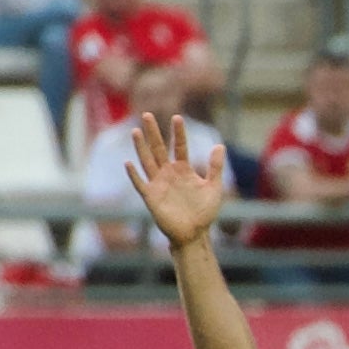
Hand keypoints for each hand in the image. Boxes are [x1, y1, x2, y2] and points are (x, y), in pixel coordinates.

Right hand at [124, 115, 228, 246]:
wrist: (194, 234)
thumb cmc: (204, 212)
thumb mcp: (213, 187)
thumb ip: (215, 167)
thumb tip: (220, 145)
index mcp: (183, 169)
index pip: (179, 147)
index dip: (178, 133)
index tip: (177, 117)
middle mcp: (168, 173)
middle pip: (158, 149)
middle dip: (153, 133)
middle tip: (147, 115)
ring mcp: (158, 183)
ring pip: (147, 161)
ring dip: (141, 147)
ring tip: (136, 131)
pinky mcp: (151, 197)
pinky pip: (141, 184)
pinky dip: (134, 174)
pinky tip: (129, 163)